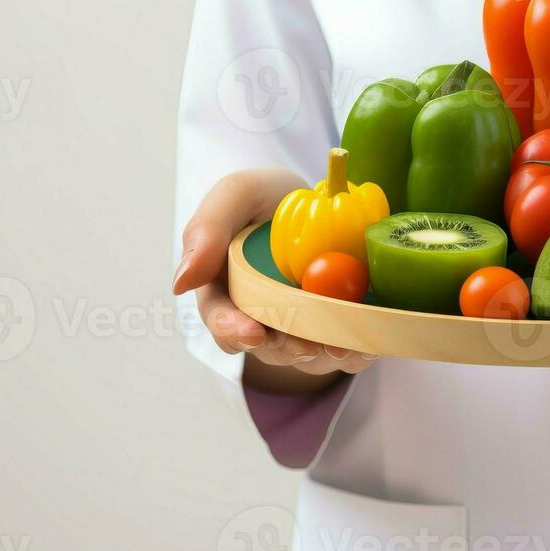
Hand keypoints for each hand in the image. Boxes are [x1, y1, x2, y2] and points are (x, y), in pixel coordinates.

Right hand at [172, 168, 379, 391]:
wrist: (321, 198)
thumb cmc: (269, 196)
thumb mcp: (238, 195)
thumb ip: (207, 230)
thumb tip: (180, 283)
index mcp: (226, 290)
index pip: (221, 321)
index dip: (232, 332)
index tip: (252, 333)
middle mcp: (260, 316)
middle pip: (267, 347)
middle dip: (286, 348)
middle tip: (306, 344)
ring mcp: (300, 326)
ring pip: (307, 355)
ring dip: (325, 355)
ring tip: (345, 347)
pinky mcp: (337, 328)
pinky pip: (346, 351)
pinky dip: (358, 353)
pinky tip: (369, 345)